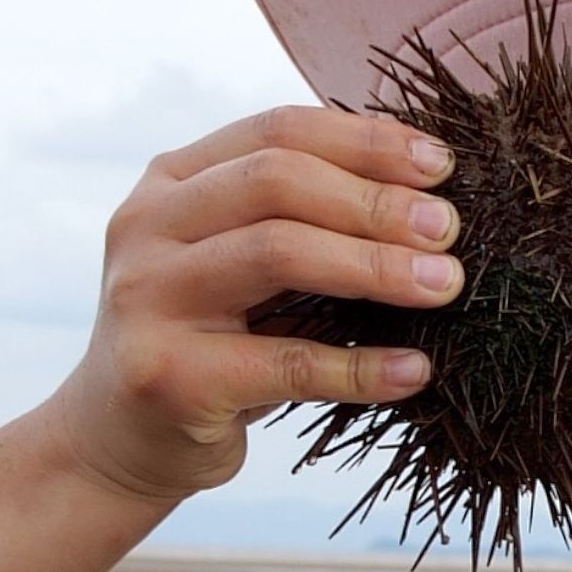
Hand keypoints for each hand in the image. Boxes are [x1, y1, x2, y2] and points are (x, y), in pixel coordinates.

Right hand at [38, 106, 464, 502]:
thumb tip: (427, 191)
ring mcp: (148, 298)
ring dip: (375, 267)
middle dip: (375, 201)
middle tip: (448, 229)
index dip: (364, 141)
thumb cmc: (212, 341)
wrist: (122, 439)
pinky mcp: (168, 376)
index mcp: (171, 182)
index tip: (440, 164)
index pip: (276, 132)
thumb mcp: (241, 264)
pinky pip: (287, 364)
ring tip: (445, 285)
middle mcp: (146, 226)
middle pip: (277, 182)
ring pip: (277, 252)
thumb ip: (302, 220)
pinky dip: (361, 367)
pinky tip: (416, 370)